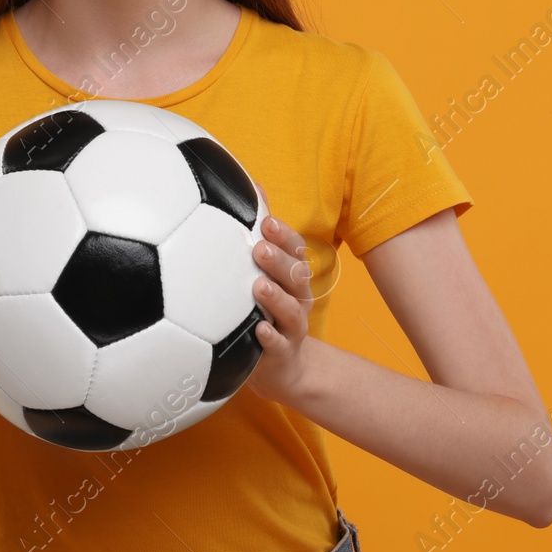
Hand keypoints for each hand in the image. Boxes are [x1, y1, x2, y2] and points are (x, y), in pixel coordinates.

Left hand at [245, 202, 315, 405]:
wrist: (284, 365)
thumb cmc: (268, 309)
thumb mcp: (267, 273)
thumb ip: (262, 234)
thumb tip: (254, 186)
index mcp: (292, 276)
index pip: (295, 250)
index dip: (284, 235)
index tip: (266, 221)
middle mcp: (298, 298)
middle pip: (295, 276)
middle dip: (279, 261)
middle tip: (258, 249)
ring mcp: (292, 326)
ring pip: (291, 309)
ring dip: (276, 297)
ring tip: (259, 287)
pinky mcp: (283, 353)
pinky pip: (278, 345)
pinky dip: (270, 337)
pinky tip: (258, 330)